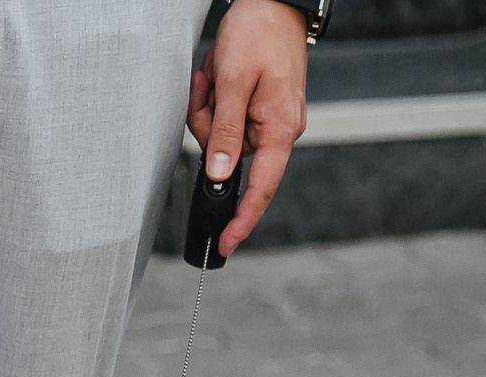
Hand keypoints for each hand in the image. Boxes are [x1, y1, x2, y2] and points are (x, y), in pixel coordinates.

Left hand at [186, 0, 308, 256]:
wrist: (273, 2)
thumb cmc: (258, 34)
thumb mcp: (233, 82)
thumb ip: (224, 132)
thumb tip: (218, 174)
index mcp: (279, 129)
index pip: (260, 188)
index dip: (241, 219)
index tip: (224, 243)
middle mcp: (278, 129)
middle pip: (227, 156)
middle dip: (206, 125)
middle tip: (206, 88)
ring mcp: (269, 119)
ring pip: (221, 135)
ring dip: (208, 106)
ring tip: (214, 73)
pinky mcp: (259, 108)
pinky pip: (226, 117)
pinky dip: (214, 98)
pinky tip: (218, 73)